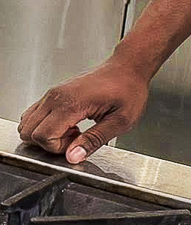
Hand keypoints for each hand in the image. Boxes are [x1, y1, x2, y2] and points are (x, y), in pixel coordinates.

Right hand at [18, 57, 149, 163]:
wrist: (128, 67)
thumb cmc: (128, 89)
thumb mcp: (120, 121)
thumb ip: (94, 140)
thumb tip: (73, 157)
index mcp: (71, 102)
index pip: (42, 135)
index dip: (58, 147)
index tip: (78, 143)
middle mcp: (56, 96)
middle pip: (29, 131)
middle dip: (49, 143)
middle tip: (75, 138)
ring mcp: (53, 94)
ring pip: (28, 124)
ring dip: (46, 134)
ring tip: (73, 131)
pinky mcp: (54, 94)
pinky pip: (35, 115)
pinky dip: (46, 125)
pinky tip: (69, 124)